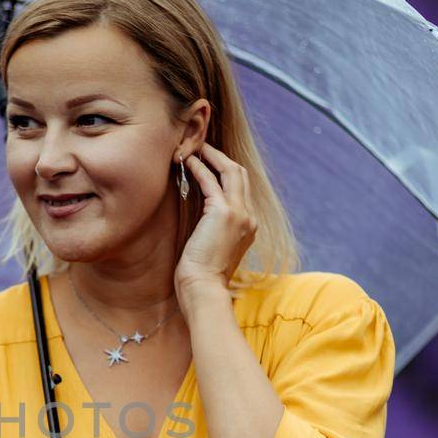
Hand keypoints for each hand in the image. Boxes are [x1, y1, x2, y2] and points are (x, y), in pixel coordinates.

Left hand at [173, 141, 256, 298]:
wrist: (204, 289)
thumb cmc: (202, 276)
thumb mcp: (212, 248)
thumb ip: (212, 229)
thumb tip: (200, 217)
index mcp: (248, 227)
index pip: (241, 190)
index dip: (225, 172)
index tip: (208, 163)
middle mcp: (249, 217)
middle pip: (240, 175)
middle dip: (221, 158)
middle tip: (203, 147)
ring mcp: (240, 214)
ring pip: (231, 172)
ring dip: (212, 156)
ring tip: (196, 147)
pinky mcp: (224, 213)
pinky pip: (211, 181)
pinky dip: (199, 168)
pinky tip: (187, 162)